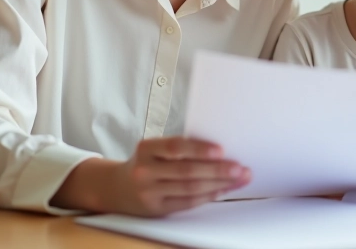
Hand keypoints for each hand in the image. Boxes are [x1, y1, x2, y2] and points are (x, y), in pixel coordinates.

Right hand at [53, 137, 250, 215]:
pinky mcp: (155, 209)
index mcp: (146, 148)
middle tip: (240, 168)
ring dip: (219, 184)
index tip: (221, 150)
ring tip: (239, 178)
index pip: (175, 147)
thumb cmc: (146, 163)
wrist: (116, 188)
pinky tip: (223, 190)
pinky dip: (208, 195)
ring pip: (189, 188)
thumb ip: (179, 148)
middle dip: (217, 170)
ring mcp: (149, 192)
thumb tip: (220, 150)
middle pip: (186, 171)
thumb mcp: (154, 149)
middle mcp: (145, 170)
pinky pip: (186, 202)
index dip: (199, 149)